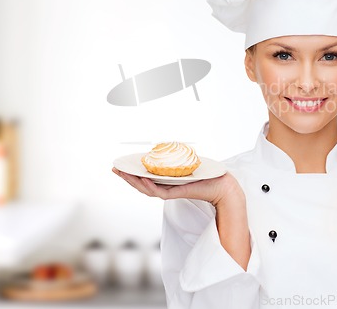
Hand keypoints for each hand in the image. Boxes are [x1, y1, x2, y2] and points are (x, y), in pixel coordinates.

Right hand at [112, 168, 243, 207]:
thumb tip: (167, 144)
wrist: (222, 184)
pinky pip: (159, 192)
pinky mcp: (177, 193)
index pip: (144, 179)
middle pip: (141, 185)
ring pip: (147, 189)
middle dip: (127, 177)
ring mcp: (171, 191)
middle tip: (115, 169)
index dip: (130, 174)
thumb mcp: (187, 162)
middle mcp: (166, 187)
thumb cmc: (207, 174)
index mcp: (166, 181)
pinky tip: (142, 179)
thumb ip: (176, 158)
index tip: (119, 167)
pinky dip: (150, 186)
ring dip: (134, 181)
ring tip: (123, 174)